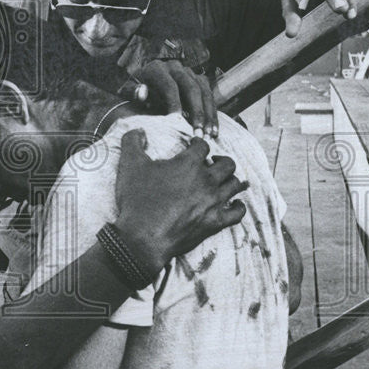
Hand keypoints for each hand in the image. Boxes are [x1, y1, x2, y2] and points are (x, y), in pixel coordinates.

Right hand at [112, 130, 247, 275]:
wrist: (143, 237)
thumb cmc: (137, 200)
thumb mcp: (129, 165)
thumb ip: (132, 141)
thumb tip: (138, 130)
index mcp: (188, 163)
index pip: (203, 146)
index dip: (198, 143)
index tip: (194, 145)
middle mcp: (206, 180)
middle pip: (227, 164)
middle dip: (221, 160)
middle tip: (212, 163)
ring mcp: (213, 202)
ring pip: (235, 185)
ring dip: (230, 180)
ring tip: (223, 181)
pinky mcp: (215, 222)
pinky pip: (238, 213)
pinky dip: (239, 207)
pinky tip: (235, 204)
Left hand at [128, 59, 217, 137]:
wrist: (142, 85)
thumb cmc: (134, 92)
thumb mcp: (127, 91)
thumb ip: (132, 92)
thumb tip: (142, 93)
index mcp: (156, 68)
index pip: (169, 85)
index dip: (174, 103)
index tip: (177, 122)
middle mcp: (175, 67)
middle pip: (191, 88)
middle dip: (196, 112)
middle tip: (198, 134)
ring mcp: (189, 73)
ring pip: (205, 92)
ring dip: (208, 115)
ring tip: (209, 135)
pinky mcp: (199, 80)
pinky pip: (210, 96)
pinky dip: (212, 114)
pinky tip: (213, 130)